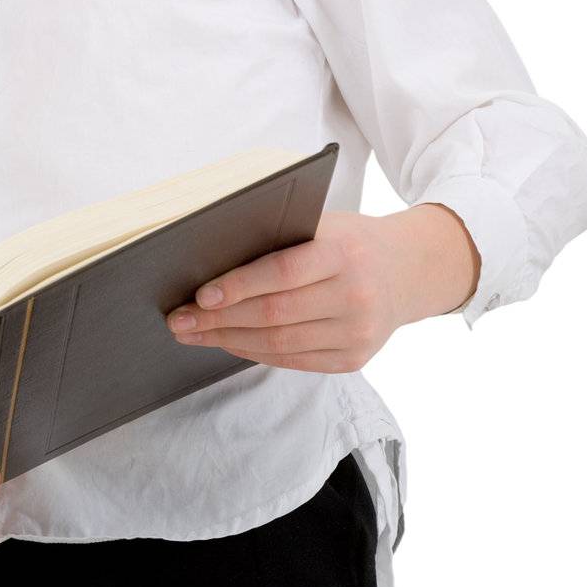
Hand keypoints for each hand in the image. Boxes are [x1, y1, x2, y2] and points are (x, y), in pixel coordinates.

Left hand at [164, 205, 481, 372]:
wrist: (408, 270)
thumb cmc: (348, 241)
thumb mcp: (321, 226)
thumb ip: (277, 241)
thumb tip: (208, 263)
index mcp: (344, 252)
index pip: (282, 272)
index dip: (238, 286)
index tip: (199, 295)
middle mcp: (356, 295)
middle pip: (275, 315)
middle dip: (218, 320)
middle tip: (179, 320)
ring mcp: (358, 332)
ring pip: (280, 344)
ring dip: (229, 340)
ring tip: (194, 334)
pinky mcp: (355, 359)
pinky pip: (294, 361)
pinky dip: (255, 353)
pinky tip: (228, 342)